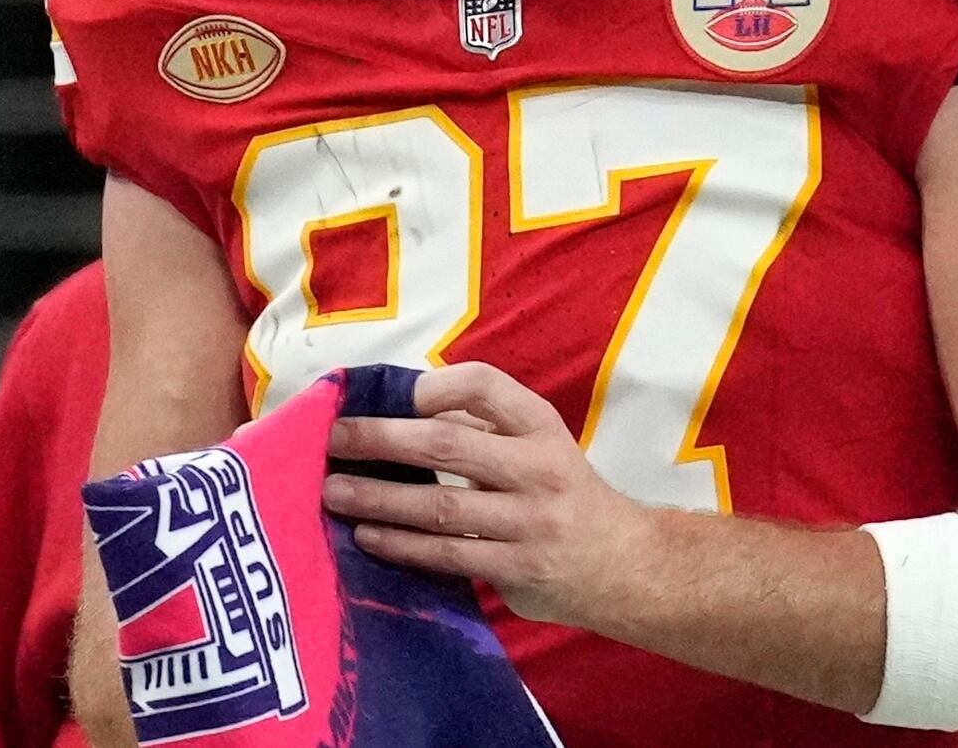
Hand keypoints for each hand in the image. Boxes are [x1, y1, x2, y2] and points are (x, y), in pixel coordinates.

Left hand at [322, 362, 654, 628]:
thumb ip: (482, 427)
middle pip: (448, 445)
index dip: (434, 386)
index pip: (485, 386)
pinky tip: (367, 536)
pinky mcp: (516, 570)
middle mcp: (537, 469)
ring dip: (379, 498)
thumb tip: (401, 409)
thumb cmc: (563, 494)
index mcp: (541, 427)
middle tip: (333, 438)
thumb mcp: (539, 445)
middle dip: (382, 439)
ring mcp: (528, 523)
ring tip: (334, 492)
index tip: (391, 395)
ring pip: (440, 508)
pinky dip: (402, 545)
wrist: (624, 565)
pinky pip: (447, 555)